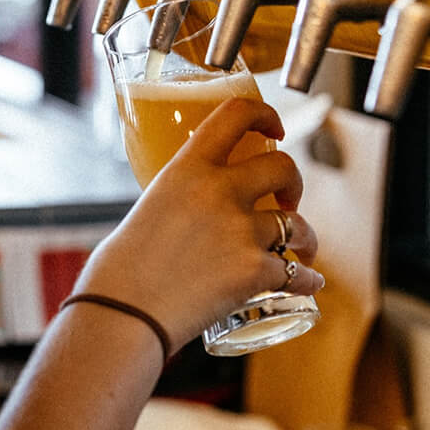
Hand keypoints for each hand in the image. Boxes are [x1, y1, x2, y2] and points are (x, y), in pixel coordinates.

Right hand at [73, 97, 323, 352]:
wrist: (123, 314)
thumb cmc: (121, 268)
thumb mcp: (150, 208)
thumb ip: (179, 198)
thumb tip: (192, 208)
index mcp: (188, 167)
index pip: (236, 115)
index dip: (266, 114)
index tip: (275, 130)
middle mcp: (219, 191)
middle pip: (283, 167)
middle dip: (294, 183)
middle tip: (287, 200)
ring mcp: (240, 231)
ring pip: (298, 225)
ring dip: (307, 238)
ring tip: (304, 251)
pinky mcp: (254, 272)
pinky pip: (297, 274)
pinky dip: (308, 282)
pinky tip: (309, 286)